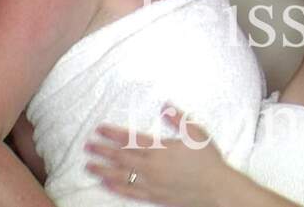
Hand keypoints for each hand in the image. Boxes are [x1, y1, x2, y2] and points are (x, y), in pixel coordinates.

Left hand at [85, 104, 227, 206]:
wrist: (216, 189)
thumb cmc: (208, 160)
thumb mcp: (196, 133)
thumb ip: (179, 119)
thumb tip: (164, 105)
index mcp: (160, 149)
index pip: (130, 139)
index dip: (112, 133)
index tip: (99, 129)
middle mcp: (152, 166)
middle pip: (120, 157)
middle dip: (102, 151)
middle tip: (87, 146)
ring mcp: (151, 183)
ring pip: (120, 176)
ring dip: (102, 170)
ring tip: (88, 166)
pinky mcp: (153, 197)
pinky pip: (129, 192)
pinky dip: (115, 188)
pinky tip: (105, 184)